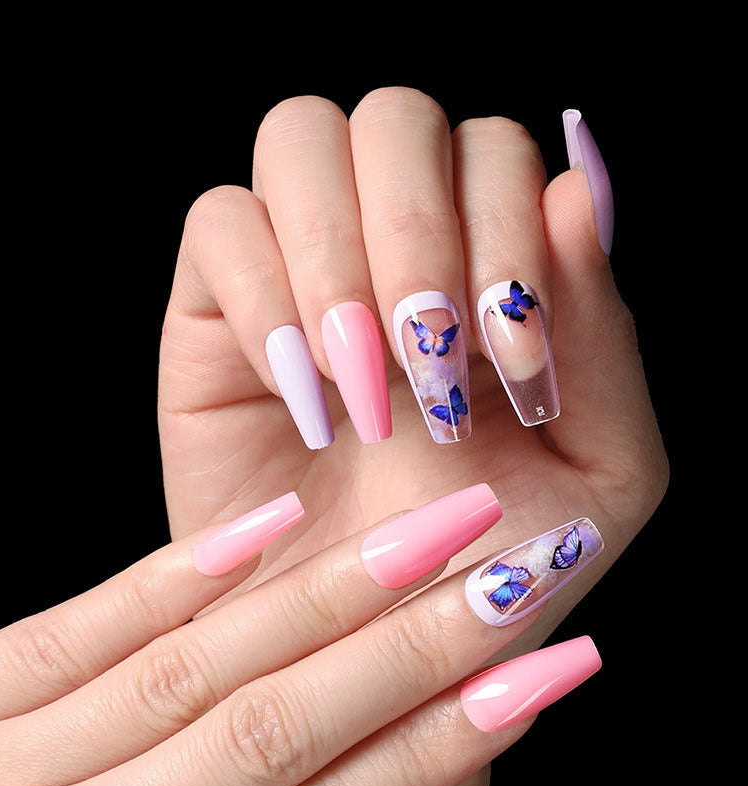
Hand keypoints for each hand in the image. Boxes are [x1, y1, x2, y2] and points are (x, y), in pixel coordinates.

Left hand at [0, 485, 600, 785]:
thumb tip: (414, 776)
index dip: (446, 740)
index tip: (546, 669)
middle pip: (280, 723)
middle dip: (413, 648)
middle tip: (520, 574)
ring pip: (197, 667)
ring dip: (323, 596)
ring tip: (430, 531)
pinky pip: (69, 634)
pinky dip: (177, 578)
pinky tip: (266, 520)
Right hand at [158, 89, 667, 645]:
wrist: (364, 635)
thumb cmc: (483, 556)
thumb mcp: (596, 467)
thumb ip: (602, 333)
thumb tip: (579, 184)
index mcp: (490, 261)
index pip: (495, 153)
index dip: (506, 237)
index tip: (511, 369)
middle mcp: (394, 241)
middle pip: (396, 117)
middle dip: (416, 236)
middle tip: (428, 368)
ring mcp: (299, 260)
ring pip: (299, 140)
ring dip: (339, 258)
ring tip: (363, 386)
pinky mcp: (215, 304)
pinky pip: (217, 224)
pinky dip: (264, 299)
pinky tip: (304, 401)